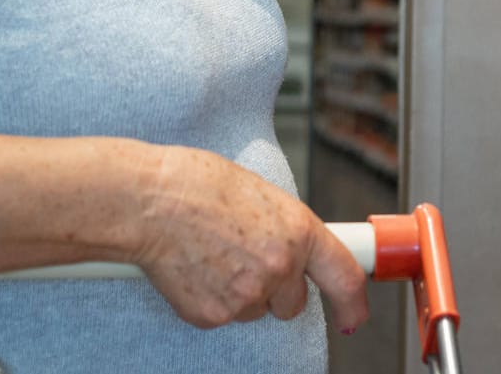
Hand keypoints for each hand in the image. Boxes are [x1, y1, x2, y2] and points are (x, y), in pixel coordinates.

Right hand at [130, 146, 368, 333]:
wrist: (147, 202)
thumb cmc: (195, 185)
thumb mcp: (260, 194)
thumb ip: (284, 228)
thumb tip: (290, 248)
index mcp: (298, 231)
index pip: (344, 278)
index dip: (352, 302)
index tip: (353, 314)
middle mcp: (280, 267)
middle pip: (293, 303)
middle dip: (276, 288)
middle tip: (245, 259)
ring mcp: (246, 296)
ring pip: (255, 309)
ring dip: (241, 291)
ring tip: (211, 254)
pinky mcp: (213, 315)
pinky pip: (222, 315)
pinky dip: (211, 298)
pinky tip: (194, 268)